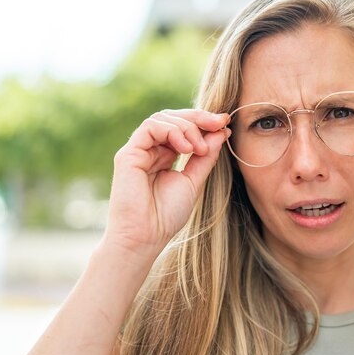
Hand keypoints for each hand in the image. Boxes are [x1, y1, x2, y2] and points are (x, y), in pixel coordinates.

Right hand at [103, 109, 229, 264]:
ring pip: (163, 118)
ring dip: (188, 127)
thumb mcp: (194, 181)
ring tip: (200, 148)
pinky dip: (172, 131)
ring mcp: (139, 150)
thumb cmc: (167, 215)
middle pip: (173, 118)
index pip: (183, 128)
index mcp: (165, 156)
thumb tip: (221, 131)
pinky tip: (186, 148)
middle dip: (199, 117)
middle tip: (220, 122)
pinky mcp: (128, 153)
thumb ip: (205, 156)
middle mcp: (151, 150)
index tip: (225, 124)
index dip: (204, 123)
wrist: (146, 236)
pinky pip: (150, 127)